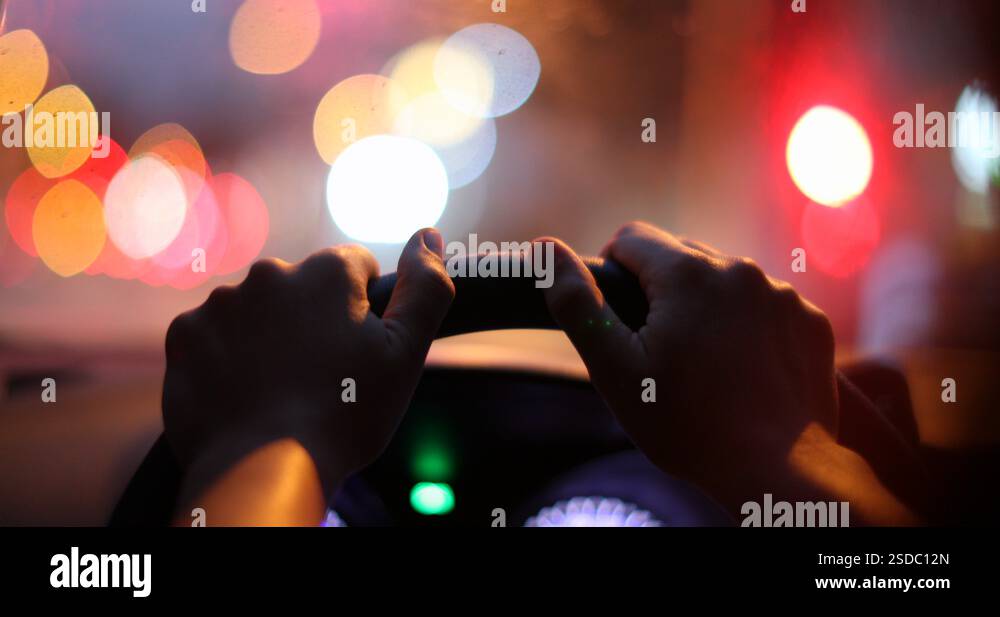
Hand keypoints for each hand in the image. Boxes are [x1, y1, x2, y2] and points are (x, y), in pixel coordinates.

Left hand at [163, 229, 453, 506]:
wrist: (264, 469)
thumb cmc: (345, 414)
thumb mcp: (405, 354)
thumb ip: (426, 287)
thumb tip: (428, 236)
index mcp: (327, 272)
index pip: (354, 268)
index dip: (362, 311)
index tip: (356, 352)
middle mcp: (270, 274)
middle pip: (302, 289)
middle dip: (312, 320)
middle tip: (320, 377)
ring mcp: (221, 303)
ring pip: (257, 311)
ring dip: (267, 338)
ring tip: (279, 391)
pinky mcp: (185, 336)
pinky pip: (214, 336)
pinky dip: (227, 358)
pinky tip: (244, 394)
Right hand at [539, 222, 878, 518]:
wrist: (777, 471)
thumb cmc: (688, 425)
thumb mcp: (615, 369)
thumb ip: (578, 303)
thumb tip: (545, 249)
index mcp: (688, 273)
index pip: (632, 238)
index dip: (613, 273)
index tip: (618, 318)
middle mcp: (740, 270)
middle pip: (680, 256)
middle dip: (661, 291)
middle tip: (656, 349)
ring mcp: (782, 295)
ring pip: (725, 280)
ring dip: (706, 306)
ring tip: (702, 364)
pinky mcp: (810, 321)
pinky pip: (765, 305)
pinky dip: (748, 326)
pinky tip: (742, 370)